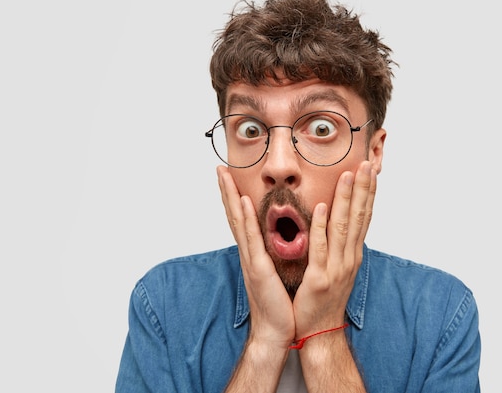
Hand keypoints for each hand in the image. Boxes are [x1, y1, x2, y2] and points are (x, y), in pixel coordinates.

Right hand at [217, 166, 294, 348]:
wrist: (277, 331)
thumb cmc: (280, 305)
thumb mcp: (279, 273)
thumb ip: (276, 255)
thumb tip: (282, 239)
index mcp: (255, 254)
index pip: (242, 221)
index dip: (235, 198)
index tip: (231, 178)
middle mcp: (248, 254)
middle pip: (234, 216)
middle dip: (226, 192)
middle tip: (219, 169)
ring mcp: (250, 260)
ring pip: (237, 222)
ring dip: (230, 197)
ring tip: (223, 176)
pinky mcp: (258, 269)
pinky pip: (251, 240)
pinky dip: (244, 219)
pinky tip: (241, 202)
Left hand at [293, 161, 376, 338]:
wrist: (319, 333)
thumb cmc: (325, 300)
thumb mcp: (337, 269)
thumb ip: (338, 246)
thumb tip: (337, 223)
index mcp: (353, 255)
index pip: (364, 218)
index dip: (368, 193)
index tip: (370, 171)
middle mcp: (349, 258)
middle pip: (358, 217)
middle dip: (363, 188)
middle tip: (366, 163)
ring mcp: (336, 268)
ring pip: (342, 227)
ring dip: (346, 199)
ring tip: (348, 175)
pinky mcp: (319, 278)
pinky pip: (320, 248)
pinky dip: (322, 226)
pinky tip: (323, 207)